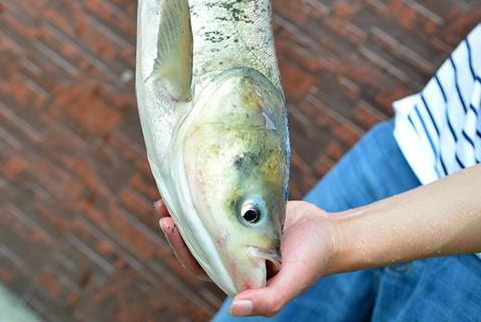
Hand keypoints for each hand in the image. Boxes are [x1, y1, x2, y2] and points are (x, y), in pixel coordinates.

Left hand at [155, 199, 338, 316]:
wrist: (330, 232)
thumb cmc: (314, 259)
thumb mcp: (294, 280)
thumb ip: (268, 300)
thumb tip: (234, 310)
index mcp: (236, 277)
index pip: (199, 266)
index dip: (181, 248)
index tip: (169, 224)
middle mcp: (233, 257)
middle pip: (196, 245)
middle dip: (177, 228)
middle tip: (162, 206)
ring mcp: (238, 236)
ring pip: (204, 226)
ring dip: (186, 212)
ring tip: (169, 194)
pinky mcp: (245, 217)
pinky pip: (219, 209)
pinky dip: (207, 199)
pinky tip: (199, 183)